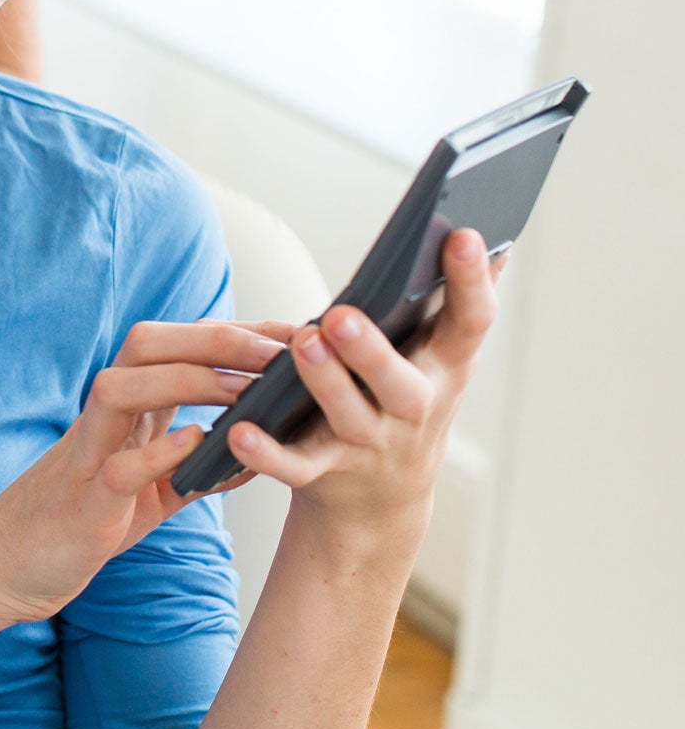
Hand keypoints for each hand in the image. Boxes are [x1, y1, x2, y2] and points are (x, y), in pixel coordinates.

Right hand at [0, 319, 284, 632]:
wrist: (2, 570)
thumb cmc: (74, 526)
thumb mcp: (145, 496)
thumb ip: (190, 472)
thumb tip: (250, 456)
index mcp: (120, 415)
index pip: (173, 348)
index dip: (231, 334)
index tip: (287, 332)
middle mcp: (100, 422)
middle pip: (145, 347)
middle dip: (214, 339)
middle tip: (277, 352)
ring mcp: (85, 457)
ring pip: (122, 390)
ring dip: (187, 380)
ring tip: (244, 391)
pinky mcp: (81, 504)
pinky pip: (116, 468)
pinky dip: (157, 452)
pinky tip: (195, 444)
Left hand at [227, 228, 501, 532]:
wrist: (383, 497)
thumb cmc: (407, 395)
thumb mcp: (442, 354)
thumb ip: (456, 299)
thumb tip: (488, 230)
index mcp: (447, 367)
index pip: (470, 322)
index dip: (471, 282)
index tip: (464, 234)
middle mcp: (414, 409)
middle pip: (401, 384)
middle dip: (372, 351)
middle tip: (341, 315)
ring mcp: (369, 443)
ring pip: (349, 417)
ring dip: (326, 383)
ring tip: (301, 343)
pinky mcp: (324, 471)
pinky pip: (295, 465)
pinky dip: (267, 453)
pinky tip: (240, 431)